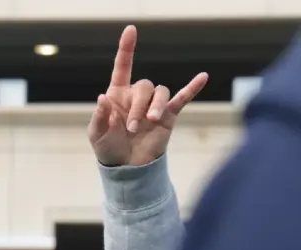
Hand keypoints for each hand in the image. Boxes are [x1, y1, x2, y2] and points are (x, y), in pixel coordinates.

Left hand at [88, 25, 207, 166]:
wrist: (127, 168)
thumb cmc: (109, 148)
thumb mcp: (97, 135)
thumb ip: (100, 117)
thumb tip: (102, 98)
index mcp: (118, 96)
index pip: (123, 67)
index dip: (126, 49)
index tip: (130, 30)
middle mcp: (136, 97)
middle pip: (144, 86)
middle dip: (138, 106)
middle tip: (132, 128)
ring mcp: (153, 105)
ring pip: (160, 92)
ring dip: (155, 106)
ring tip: (150, 121)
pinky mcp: (168, 116)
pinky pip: (182, 98)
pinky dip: (192, 88)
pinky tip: (203, 77)